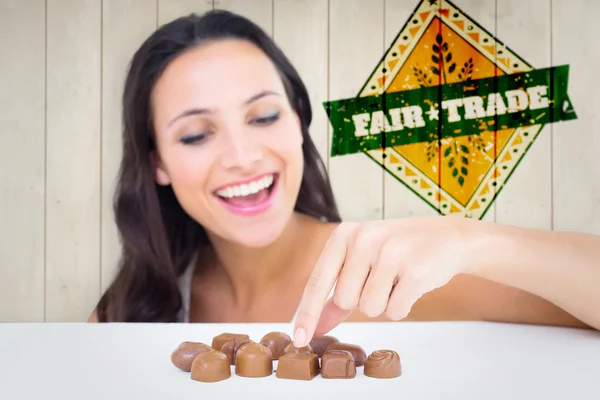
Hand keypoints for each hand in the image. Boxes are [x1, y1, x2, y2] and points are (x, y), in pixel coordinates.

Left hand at [292, 216, 478, 346]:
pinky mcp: (415, 271)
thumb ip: (335, 294)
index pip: (318, 281)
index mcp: (345, 234)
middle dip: (361, 299)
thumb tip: (313, 327)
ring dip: (383, 302)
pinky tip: (412, 284)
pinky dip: (402, 306)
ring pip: (369, 308)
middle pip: (344, 299)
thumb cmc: (398, 250)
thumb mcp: (361, 260)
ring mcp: (391, 253)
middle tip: (382, 277)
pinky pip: (395, 311)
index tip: (297, 339)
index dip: (306, 314)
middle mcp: (364, 238)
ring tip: (397, 278)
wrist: (448, 238)